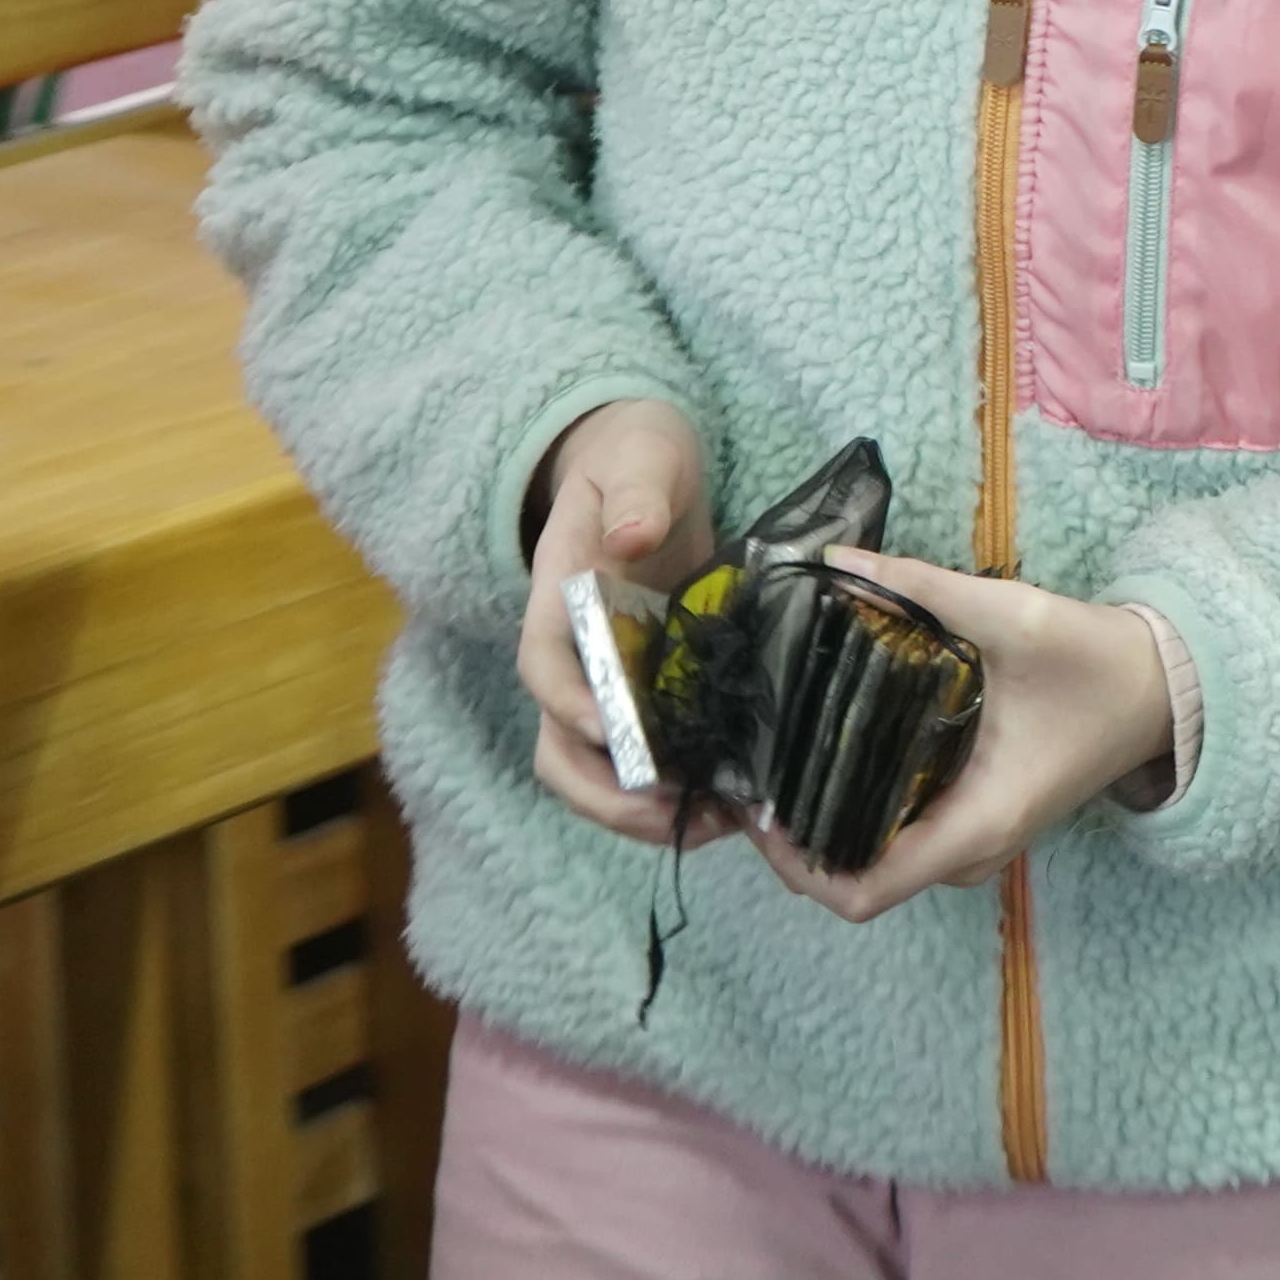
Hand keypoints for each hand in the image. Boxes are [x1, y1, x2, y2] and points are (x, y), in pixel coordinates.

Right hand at [516, 398, 718, 848]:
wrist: (646, 469)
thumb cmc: (637, 456)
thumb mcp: (643, 456)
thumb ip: (636, 491)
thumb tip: (632, 535)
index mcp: (558, 598)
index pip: (543, 666)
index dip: (570, 705)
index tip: (614, 732)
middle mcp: (573, 653)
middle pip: (560, 747)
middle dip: (607, 792)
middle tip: (677, 814)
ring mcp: (609, 679)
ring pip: (598, 768)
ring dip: (644, 810)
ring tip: (717, 824)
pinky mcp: (650, 691)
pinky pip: (649, 757)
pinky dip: (681, 791)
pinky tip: (736, 804)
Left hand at [747, 550, 1173, 923]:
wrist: (1163, 686)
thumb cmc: (1097, 664)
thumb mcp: (1015, 616)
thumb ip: (923, 587)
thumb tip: (835, 561)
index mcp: (978, 823)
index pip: (863, 891)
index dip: (794, 864)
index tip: (756, 807)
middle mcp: (971, 850)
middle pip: (855, 879)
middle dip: (793, 839)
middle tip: (752, 767)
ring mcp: (974, 841)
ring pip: (874, 861)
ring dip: (821, 825)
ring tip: (778, 756)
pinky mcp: (976, 818)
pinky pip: (897, 836)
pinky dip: (854, 809)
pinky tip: (830, 750)